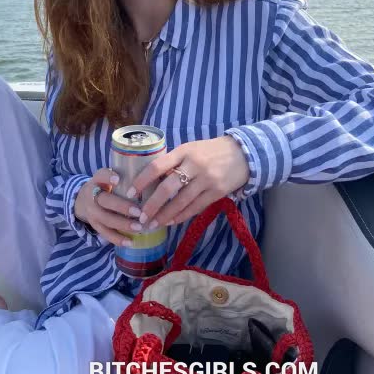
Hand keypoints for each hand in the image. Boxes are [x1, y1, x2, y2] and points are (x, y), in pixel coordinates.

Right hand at [74, 168, 144, 245]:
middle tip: (138, 212)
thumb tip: (154, 177)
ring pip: (106, 219)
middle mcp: (92, 195)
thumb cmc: (106, 186)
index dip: (108, 177)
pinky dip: (118, 239)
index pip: (100, 175)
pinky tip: (130, 242)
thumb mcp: (110, 177)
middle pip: (105, 200)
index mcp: (98, 180)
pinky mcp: (94, 225)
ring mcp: (92, 212)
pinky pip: (105, 233)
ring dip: (123, 224)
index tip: (118, 179)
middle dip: (122, 207)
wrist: (84, 199)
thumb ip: (125, 176)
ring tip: (139, 228)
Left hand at [127, 136, 248, 227]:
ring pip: (181, 202)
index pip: (157, 167)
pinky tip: (170, 221)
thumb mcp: (190, 149)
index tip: (130, 192)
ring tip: (152, 223)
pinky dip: (181, 216)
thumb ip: (173, 161)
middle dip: (152, 204)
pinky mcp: (217, 193)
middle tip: (141, 216)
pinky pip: (195, 208)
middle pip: (168, 188)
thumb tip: (151, 178)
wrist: (244, 154)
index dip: (142, 181)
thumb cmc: (210, 151)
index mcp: (184, 152)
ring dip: (165, 215)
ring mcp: (207, 181)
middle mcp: (194, 166)